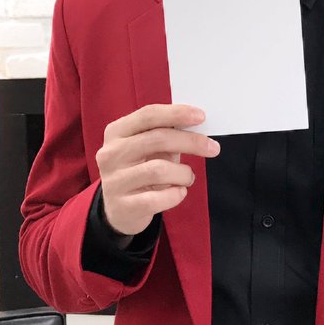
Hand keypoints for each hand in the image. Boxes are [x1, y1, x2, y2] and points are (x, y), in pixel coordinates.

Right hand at [95, 103, 219, 237]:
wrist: (118, 210)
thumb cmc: (139, 171)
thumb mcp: (147, 148)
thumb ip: (165, 134)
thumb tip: (196, 124)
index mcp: (116, 132)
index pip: (148, 115)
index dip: (177, 113)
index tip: (201, 116)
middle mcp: (110, 154)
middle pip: (157, 139)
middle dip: (191, 141)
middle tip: (213, 147)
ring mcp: (114, 181)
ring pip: (159, 170)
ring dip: (184, 173)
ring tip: (188, 177)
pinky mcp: (122, 206)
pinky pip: (157, 199)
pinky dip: (176, 194)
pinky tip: (178, 192)